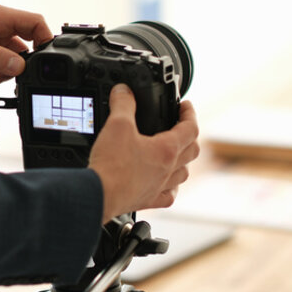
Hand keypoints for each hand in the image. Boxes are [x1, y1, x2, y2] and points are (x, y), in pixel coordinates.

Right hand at [89, 85, 199, 223]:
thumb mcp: (116, 124)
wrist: (99, 195)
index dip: (190, 113)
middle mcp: (168, 170)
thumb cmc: (111, 166)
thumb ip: (123, 103)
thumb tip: (124, 91)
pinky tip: (164, 184)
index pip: (190, 128)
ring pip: (182, 175)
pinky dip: (170, 188)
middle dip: (190, 135)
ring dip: (184, 162)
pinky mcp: (147, 200)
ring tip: (176, 154)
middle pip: (191, 151)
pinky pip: (167, 196)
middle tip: (182, 126)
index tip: (185, 106)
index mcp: (166, 149)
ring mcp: (159, 187)